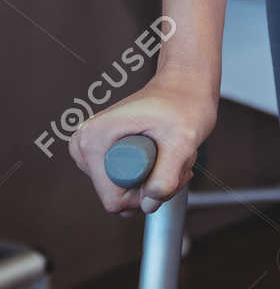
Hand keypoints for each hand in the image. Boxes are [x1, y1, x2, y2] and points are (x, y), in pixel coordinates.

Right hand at [68, 76, 217, 216]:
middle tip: (173, 157)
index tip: (166, 161)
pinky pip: (125, 184)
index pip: (113, 199)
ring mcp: (92, 151)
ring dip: (154, 179)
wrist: (184, 84)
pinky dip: (150, 175)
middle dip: (152, 185)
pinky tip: (161, 153)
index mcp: (94, 139)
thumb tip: (149, 204)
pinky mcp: (101, 156)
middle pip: (118, 197)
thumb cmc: (183, 102)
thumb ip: (167, 175)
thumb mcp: (183, 139)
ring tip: (168, 151)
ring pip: (124, 193)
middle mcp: (85, 145)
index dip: (146, 191)